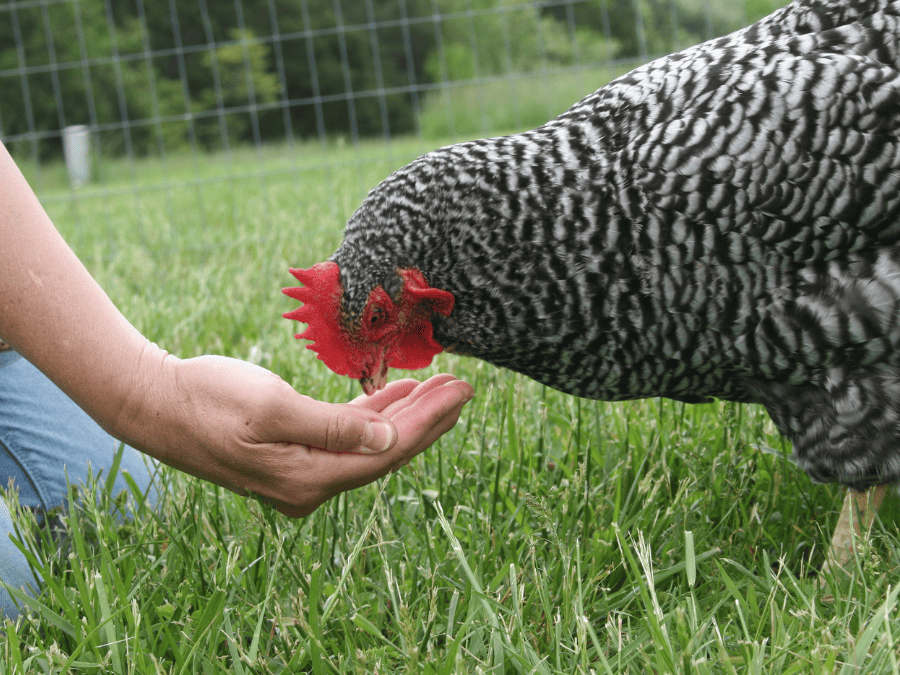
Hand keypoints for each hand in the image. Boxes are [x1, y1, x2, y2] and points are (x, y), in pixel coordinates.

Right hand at [132, 354, 472, 516]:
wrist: (152, 403)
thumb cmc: (206, 398)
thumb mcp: (270, 406)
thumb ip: (332, 427)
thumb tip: (388, 440)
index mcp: (308, 478)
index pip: (387, 451)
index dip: (429, 421)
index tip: (463, 392)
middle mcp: (310, 485)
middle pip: (386, 452)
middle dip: (427, 419)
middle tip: (464, 388)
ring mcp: (301, 473)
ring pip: (369, 445)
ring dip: (404, 414)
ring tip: (439, 387)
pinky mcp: (293, 455)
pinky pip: (345, 438)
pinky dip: (372, 416)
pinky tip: (393, 394)